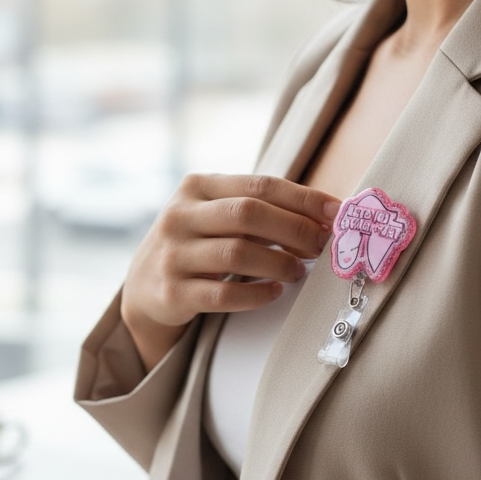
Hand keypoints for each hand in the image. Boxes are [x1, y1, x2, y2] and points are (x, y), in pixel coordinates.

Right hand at [121, 173, 339, 370]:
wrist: (143, 287)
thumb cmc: (195, 245)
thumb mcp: (214, 216)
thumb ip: (258, 210)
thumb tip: (324, 217)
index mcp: (196, 187)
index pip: (259, 185)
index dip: (303, 199)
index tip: (337, 214)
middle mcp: (179, 216)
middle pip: (249, 214)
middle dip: (295, 230)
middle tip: (322, 247)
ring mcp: (172, 254)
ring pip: (237, 253)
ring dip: (278, 264)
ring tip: (298, 272)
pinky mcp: (171, 292)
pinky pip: (221, 295)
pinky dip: (255, 295)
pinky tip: (274, 293)